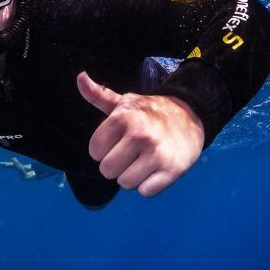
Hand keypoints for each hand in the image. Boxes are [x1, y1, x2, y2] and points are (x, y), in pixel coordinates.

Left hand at [76, 71, 203, 196]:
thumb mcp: (124, 102)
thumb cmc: (149, 112)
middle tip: (132, 152)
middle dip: (117, 165)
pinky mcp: (172, 170)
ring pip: (125, 183)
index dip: (103, 149)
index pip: (94, 151)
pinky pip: (146, 192)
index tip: (118, 141)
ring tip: (144, 160)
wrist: (190, 116)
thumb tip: (80, 77)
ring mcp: (157, 154)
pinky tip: (156, 169)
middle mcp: (139, 135)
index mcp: (123, 118)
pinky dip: (149, 185)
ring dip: (132, 176)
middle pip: (107, 171)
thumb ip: (98, 95)